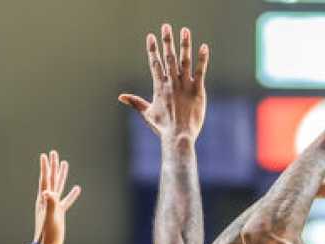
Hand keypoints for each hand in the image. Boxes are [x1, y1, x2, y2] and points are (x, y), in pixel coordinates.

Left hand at [32, 150, 81, 243]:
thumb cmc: (48, 234)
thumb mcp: (49, 218)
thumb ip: (49, 205)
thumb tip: (48, 192)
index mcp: (44, 200)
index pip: (46, 180)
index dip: (46, 168)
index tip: (45, 155)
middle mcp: (48, 200)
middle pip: (51, 179)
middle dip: (53, 166)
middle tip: (53, 153)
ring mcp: (53, 206)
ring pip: (58, 186)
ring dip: (61, 175)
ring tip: (64, 163)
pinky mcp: (59, 213)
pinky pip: (66, 200)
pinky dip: (71, 194)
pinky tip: (77, 188)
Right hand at [119, 24, 208, 139]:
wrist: (178, 136)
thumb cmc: (162, 127)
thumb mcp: (147, 114)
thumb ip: (135, 102)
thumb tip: (121, 97)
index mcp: (159, 86)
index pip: (155, 63)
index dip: (153, 49)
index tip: (151, 36)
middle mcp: (171, 83)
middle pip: (169, 57)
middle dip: (167, 41)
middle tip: (166, 26)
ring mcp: (185, 85)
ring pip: (184, 60)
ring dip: (184, 44)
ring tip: (184, 30)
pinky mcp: (197, 90)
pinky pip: (200, 71)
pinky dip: (202, 59)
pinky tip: (204, 46)